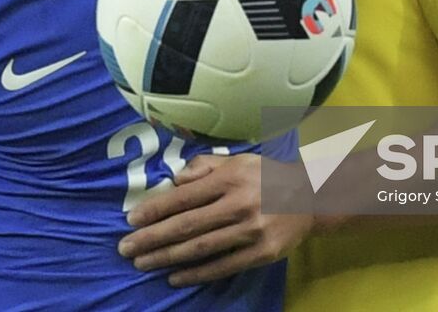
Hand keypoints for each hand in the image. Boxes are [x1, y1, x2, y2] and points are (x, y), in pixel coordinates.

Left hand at [118, 154, 313, 286]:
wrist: (311, 198)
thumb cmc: (266, 177)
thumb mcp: (237, 160)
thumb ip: (205, 166)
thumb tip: (175, 180)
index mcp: (230, 178)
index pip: (184, 197)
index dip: (155, 210)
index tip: (131, 220)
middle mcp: (239, 204)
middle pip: (187, 225)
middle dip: (152, 238)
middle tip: (126, 248)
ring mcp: (251, 231)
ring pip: (200, 248)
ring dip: (167, 257)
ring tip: (142, 262)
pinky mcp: (262, 253)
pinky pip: (222, 266)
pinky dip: (196, 273)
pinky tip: (175, 276)